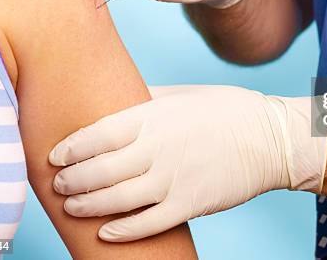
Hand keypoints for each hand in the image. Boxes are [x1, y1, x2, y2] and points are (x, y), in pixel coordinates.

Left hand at [49, 85, 326, 241]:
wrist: (271, 138)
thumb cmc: (228, 110)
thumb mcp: (185, 94)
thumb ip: (148, 99)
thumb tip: (117, 102)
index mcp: (156, 117)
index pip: (98, 134)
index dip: (71, 147)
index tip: (56, 155)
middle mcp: (158, 148)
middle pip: (100, 170)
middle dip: (72, 179)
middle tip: (58, 183)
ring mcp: (173, 178)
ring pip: (116, 199)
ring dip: (87, 204)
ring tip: (70, 206)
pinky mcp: (190, 204)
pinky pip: (147, 224)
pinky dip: (122, 230)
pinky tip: (105, 231)